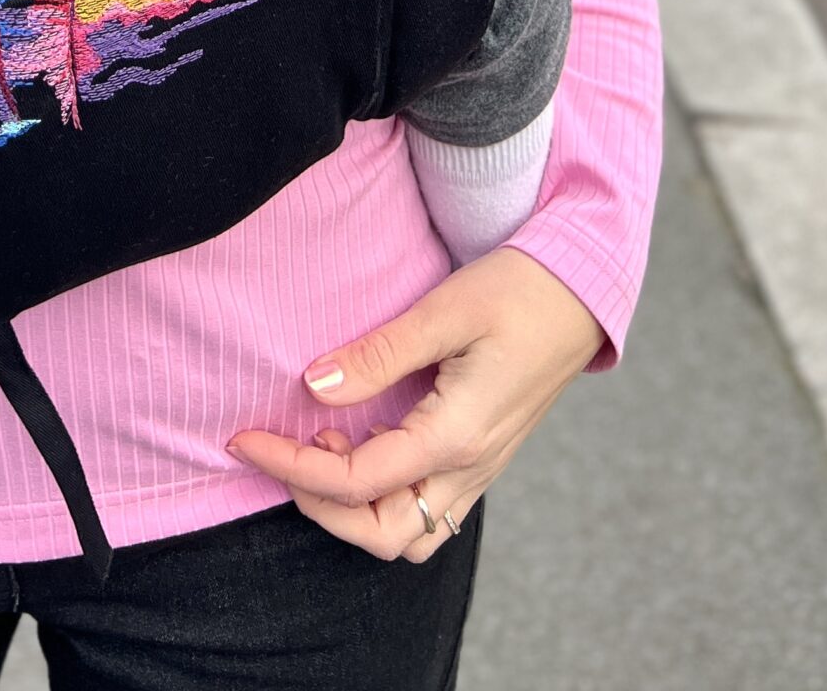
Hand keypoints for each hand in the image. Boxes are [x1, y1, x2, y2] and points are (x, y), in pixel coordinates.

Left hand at [225, 246, 604, 561]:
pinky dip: (382, 493)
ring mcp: (480, 467)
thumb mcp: (444, 312)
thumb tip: (313, 386)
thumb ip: (377, 355)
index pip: (355, 482)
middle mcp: (470, 467)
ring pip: (407, 533)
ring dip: (354, 508)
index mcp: (456, 437)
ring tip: (326, 442)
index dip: (291, 464)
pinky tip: (362, 437)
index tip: (243, 437)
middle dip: (319, 506)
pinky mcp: (482, 455)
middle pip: (382, 534)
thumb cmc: (519, 291)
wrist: (583, 291)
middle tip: (279, 450)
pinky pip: (426, 506)